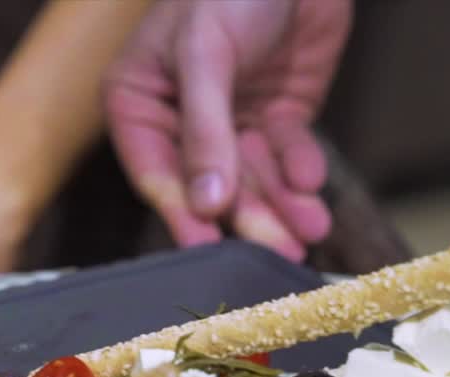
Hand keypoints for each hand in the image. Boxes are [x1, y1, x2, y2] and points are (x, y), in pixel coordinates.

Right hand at [106, 0, 351, 260]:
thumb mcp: (205, 53)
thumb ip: (205, 130)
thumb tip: (206, 202)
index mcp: (139, 103)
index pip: (157, 172)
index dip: (183, 212)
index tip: (207, 247)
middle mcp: (180, 121)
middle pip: (211, 186)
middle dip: (248, 217)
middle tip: (278, 251)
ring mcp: (230, 122)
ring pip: (252, 178)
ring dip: (281, 205)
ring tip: (309, 230)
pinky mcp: (274, 117)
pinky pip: (286, 156)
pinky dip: (300, 171)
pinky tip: (310, 182)